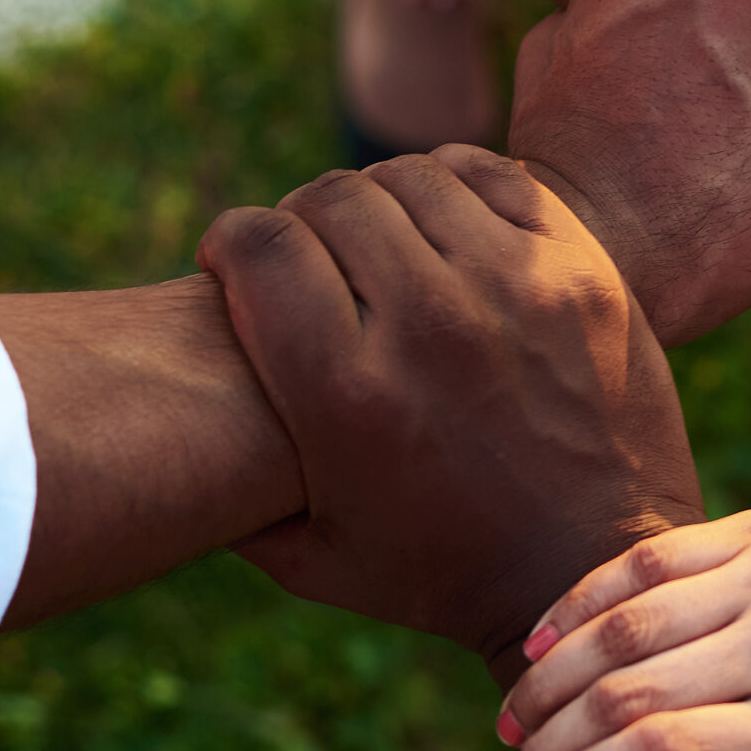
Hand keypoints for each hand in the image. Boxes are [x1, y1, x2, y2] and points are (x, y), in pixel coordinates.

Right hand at [195, 146, 704, 661]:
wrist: (594, 575)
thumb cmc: (439, 574)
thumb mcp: (309, 557)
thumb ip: (221, 488)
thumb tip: (156, 416)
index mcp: (346, 393)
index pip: (257, 245)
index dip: (230, 243)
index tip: (234, 265)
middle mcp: (429, 326)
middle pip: (329, 199)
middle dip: (299, 221)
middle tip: (309, 258)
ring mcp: (516, 288)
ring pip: (409, 177)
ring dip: (377, 202)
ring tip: (377, 245)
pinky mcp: (582, 269)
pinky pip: (494, 175)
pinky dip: (454, 187)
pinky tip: (443, 230)